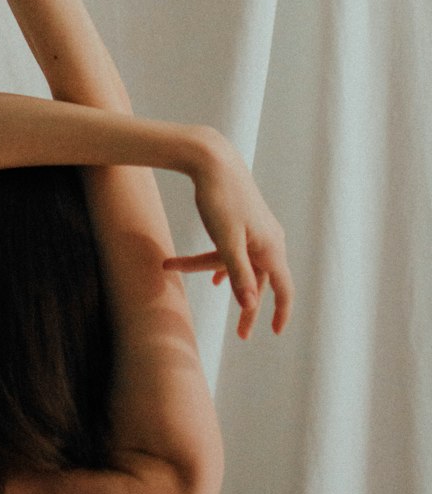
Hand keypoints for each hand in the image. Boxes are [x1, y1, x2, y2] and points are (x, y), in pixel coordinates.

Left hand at [164, 128, 294, 340]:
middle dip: (248, 307)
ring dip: (225, 276)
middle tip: (241, 334)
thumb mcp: (226, 241)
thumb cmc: (220, 199)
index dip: (281, 312)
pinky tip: (214, 275)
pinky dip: (225, 263)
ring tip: (211, 291)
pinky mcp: (247, 221)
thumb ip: (239, 273)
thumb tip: (249, 306)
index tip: (275, 332)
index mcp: (271, 248)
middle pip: (262, 282)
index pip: (283, 289)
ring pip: (244, 263)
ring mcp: (259, 231)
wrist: (213, 160)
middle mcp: (270, 241)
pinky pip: (238, 250)